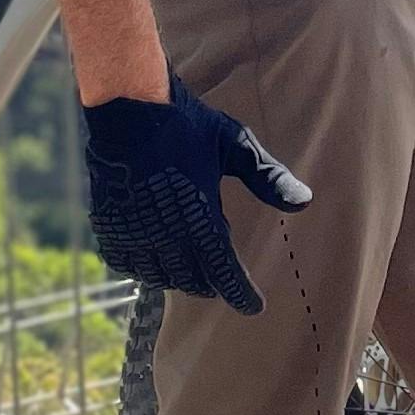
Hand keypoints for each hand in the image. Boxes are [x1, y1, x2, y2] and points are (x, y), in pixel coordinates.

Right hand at [82, 78, 310, 315]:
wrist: (128, 107)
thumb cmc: (187, 124)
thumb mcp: (235, 145)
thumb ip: (268, 178)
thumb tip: (305, 202)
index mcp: (199, 218)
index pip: (224, 273)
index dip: (241, 294)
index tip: (255, 307)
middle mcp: (165, 235)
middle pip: (192, 281)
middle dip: (210, 283)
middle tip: (222, 279)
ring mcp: (133, 233)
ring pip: (159, 277)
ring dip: (178, 276)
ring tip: (191, 267)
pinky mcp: (110, 226)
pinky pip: (127, 264)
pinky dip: (144, 267)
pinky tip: (155, 255)